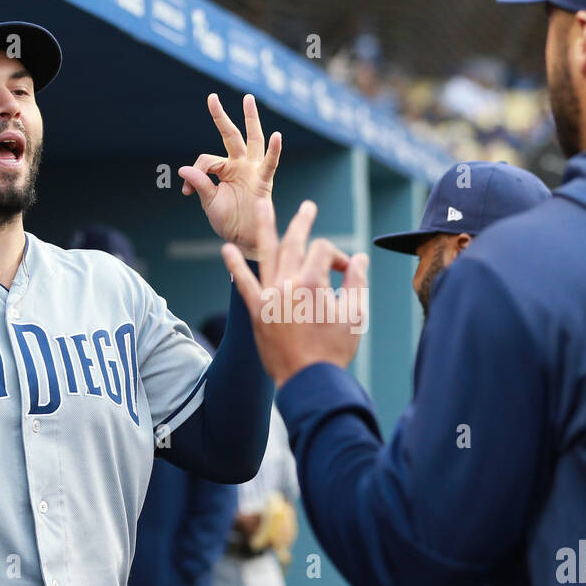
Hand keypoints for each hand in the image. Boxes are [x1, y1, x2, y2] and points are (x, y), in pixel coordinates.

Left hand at [179, 94, 280, 259]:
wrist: (244, 239)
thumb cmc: (228, 221)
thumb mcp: (209, 202)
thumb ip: (200, 183)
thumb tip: (184, 170)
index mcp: (224, 169)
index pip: (207, 160)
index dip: (194, 173)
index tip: (185, 192)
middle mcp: (240, 165)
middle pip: (230, 135)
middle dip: (221, 117)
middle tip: (212, 97)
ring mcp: (253, 170)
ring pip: (252, 140)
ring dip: (251, 120)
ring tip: (248, 99)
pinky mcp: (264, 181)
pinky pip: (269, 164)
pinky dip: (274, 151)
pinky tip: (277, 136)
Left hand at [222, 200, 368, 387]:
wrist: (307, 380)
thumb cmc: (333, 351)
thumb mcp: (354, 315)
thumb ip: (357, 283)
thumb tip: (359, 258)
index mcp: (313, 282)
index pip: (323, 251)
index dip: (337, 257)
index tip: (346, 272)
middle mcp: (288, 283)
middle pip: (294, 243)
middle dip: (302, 223)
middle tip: (308, 207)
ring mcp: (269, 296)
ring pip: (266, 254)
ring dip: (265, 227)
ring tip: (262, 205)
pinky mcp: (257, 311)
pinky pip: (243, 284)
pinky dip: (234, 266)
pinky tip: (226, 250)